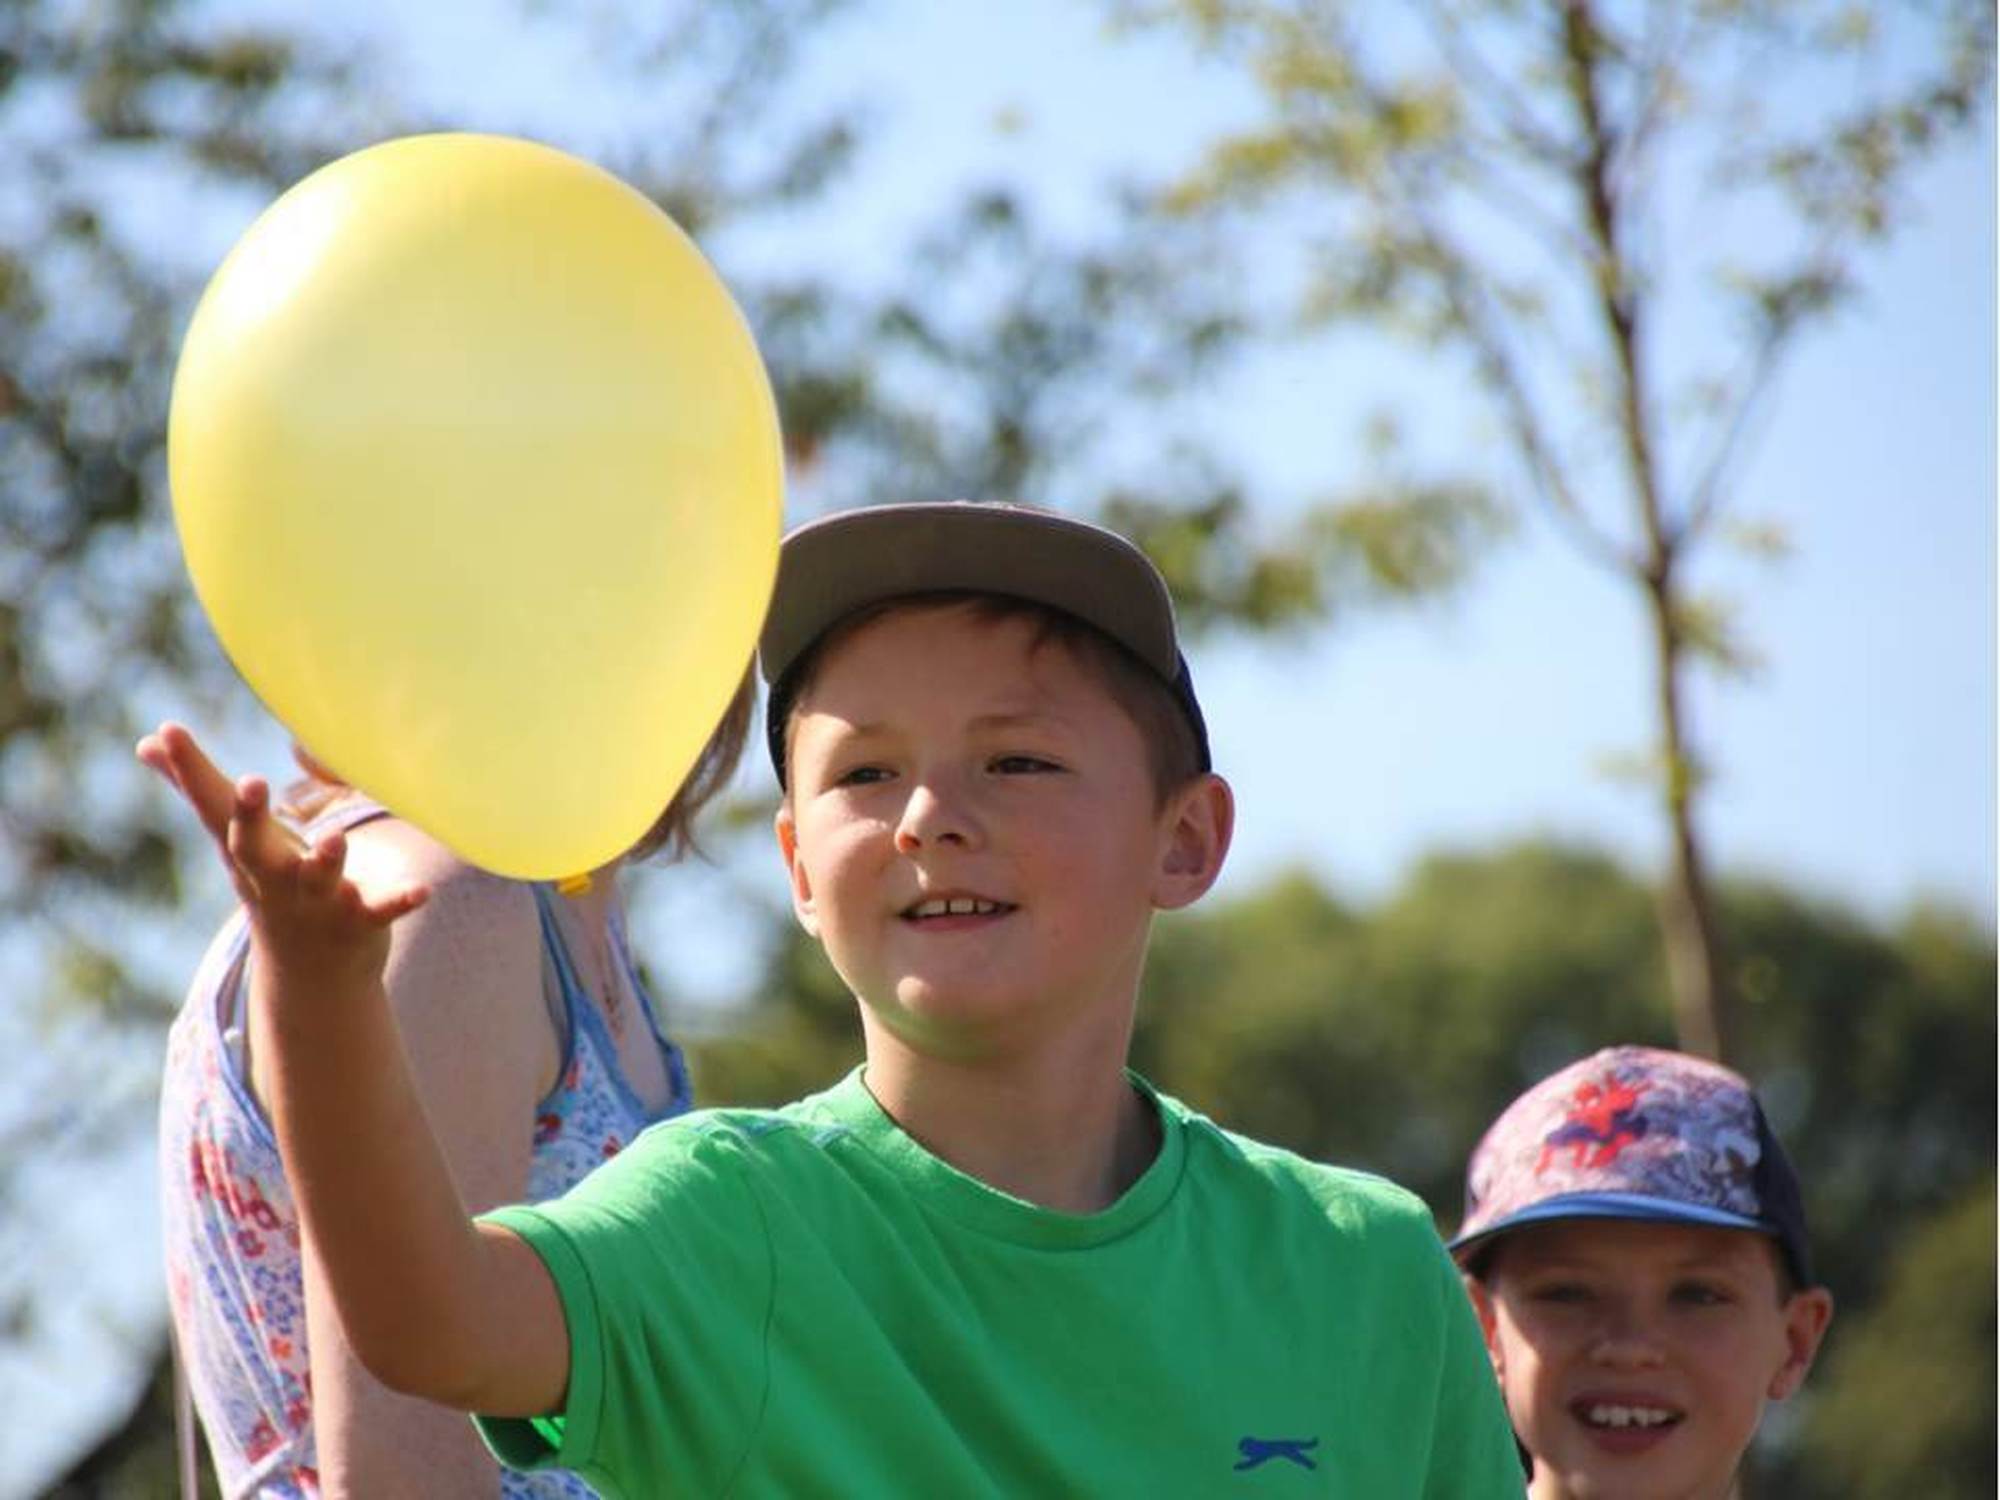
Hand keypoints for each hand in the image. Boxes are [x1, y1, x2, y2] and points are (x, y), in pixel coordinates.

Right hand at [137, 722, 427, 989]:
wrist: (310, 974)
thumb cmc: (271, 885)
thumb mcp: (233, 842)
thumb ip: (197, 788)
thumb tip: (147, 740)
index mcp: (247, 852)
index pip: (214, 807)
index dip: (191, 768)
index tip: (170, 730)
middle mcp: (276, 878)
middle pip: (253, 848)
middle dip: (249, 816)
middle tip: (250, 780)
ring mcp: (317, 902)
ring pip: (319, 879)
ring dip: (325, 860)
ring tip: (333, 836)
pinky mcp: (360, 922)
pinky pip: (380, 911)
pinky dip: (398, 901)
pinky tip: (422, 889)